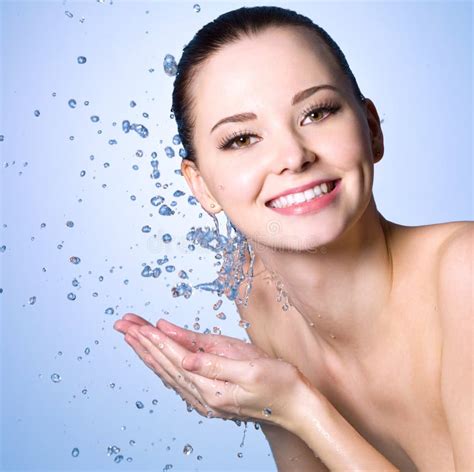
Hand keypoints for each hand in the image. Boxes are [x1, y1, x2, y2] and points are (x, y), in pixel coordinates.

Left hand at [114, 313, 304, 425]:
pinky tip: (155, 358)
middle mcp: (204, 397)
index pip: (176, 359)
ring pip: (169, 373)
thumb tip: (184, 355)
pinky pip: (179, 380)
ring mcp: (206, 400)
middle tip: (123, 325)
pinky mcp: (211, 397)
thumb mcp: (250, 368)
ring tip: (132, 336)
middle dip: (143, 344)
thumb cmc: (279, 384)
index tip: (137, 325)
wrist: (296, 407)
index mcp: (212, 389)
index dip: (156, 340)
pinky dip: (163, 365)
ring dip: (149, 353)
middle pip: (166, 366)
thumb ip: (214, 363)